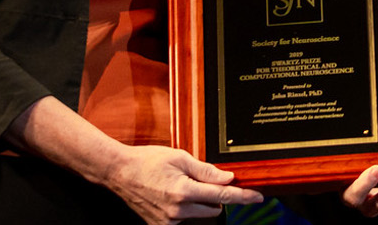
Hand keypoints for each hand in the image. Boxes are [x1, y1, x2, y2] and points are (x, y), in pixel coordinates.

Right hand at [104, 146, 263, 224]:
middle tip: (199, 179)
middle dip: (214, 196)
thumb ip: (206, 170)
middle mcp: (177, 211)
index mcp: (184, 191)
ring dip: (198, 202)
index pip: (222, 196)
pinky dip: (184, 208)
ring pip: (199, 213)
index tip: (258, 197)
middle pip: (213, 208)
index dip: (243, 196)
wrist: (119, 172)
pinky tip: (170, 195)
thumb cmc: (148, 160)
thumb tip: (228, 178)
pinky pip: (184, 218)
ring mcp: (168, 221)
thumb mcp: (180, 157)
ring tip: (178, 184)